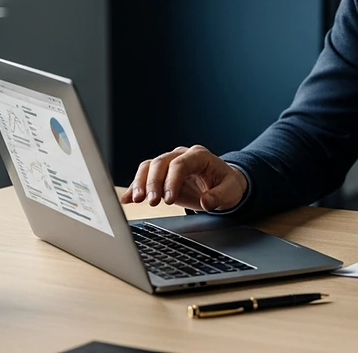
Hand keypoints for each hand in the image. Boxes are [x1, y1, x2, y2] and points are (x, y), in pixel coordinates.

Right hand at [119, 145, 247, 212]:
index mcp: (199, 156)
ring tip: (137, 200)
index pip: (180, 164)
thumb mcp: (230, 192)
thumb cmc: (227, 185)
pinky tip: (127, 199)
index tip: (168, 199)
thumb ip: (219, 196)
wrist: (223, 184)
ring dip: (141, 183)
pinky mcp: (162, 174)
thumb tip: (206, 201)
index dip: (172, 180)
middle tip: (152, 202)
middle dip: (153, 183)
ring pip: (149, 167)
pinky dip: (135, 187)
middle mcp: (181, 155)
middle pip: (160, 163)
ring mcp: (170, 163)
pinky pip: (144, 176)